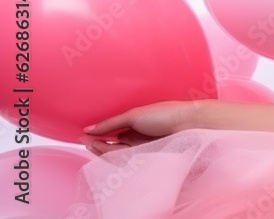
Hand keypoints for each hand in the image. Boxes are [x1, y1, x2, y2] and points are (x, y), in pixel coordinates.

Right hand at [81, 100, 198, 156]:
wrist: (188, 124)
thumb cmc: (165, 115)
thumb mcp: (134, 115)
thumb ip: (111, 123)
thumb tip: (89, 129)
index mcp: (137, 124)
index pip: (113, 133)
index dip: (98, 136)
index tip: (84, 135)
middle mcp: (138, 138)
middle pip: (113, 146)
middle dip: (98, 144)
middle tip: (85, 142)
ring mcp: (142, 149)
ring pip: (118, 154)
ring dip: (103, 150)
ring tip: (92, 144)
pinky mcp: (147, 159)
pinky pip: (126, 160)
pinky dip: (114, 155)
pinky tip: (105, 150)